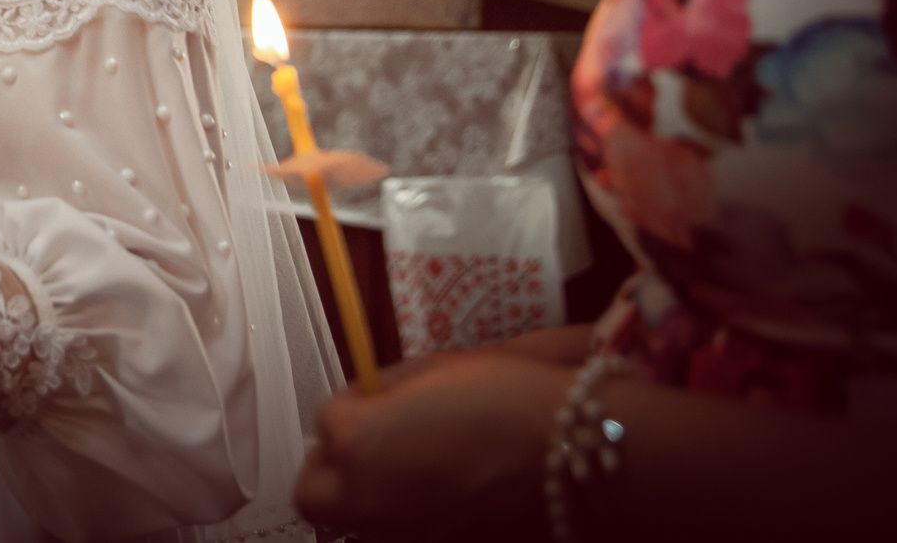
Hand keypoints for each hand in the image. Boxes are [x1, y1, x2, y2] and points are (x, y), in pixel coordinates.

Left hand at [294, 351, 568, 540]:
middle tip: (372, 451)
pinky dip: (415, 524)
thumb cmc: (519, 405)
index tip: (378, 403)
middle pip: (314, 494)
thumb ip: (390, 387)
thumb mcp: (442, 369)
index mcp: (359, 441)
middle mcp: (369, 501)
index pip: (327, 422)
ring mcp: (404, 538)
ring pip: (359, 526)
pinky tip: (448, 505)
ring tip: (419, 481)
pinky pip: (405, 537)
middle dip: (336, 471)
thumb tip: (372, 397)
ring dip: (375, 502)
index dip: (356, 407)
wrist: (582, 461)